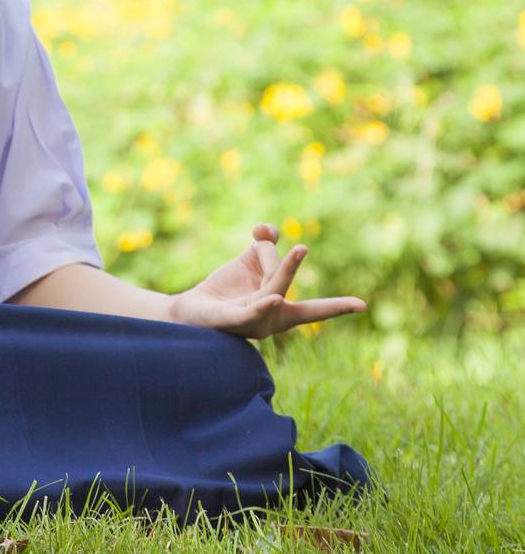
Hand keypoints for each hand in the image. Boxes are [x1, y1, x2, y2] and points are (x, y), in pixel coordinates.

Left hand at [167, 222, 366, 339]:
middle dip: (292, 266)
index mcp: (279, 308)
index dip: (337, 306)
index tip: (363, 305)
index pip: (313, 310)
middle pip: (283, 285)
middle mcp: (270, 319)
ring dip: (279, 269)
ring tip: (297, 249)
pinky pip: (250, 313)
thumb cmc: (225, 289)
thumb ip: (265, 241)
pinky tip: (273, 298)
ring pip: (270, 290)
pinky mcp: (232, 322)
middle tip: (303, 247)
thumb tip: (269, 230)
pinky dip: (262, 306)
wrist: (190, 311)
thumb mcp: (249, 260)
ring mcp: (253, 323)